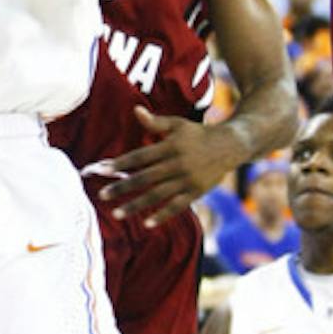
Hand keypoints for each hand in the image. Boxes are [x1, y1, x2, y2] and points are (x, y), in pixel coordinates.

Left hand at [98, 107, 241, 225]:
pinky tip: (147, 224)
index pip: (140, 156)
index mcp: (169, 146)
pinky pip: (177, 206)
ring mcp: (187, 180)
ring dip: (136, 205)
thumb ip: (155, 122)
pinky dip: (162, 215)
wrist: (230, 145)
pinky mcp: (196, 192)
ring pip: (158, 195)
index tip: (102, 169)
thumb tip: (135, 110)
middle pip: (145, 178)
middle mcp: (177, 164)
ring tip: (117, 213)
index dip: (121, 163)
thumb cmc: (198, 134)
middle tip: (102, 195)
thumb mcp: (178, 124)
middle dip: (123, 187)